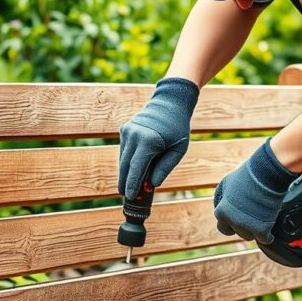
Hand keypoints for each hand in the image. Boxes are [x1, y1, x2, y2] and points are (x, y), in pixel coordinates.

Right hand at [117, 76, 199, 198]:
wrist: (169, 103)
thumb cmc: (177, 128)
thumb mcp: (178, 150)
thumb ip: (164, 168)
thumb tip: (151, 185)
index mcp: (149, 140)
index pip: (137, 168)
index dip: (132, 184)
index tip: (129, 197)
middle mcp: (134, 135)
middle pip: (126, 165)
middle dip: (125, 182)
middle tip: (127, 197)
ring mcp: (127, 131)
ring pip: (123, 159)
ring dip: (125, 174)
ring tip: (128, 188)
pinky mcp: (125, 130)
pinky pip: (124, 151)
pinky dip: (127, 162)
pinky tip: (131, 172)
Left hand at [214, 137, 300, 243]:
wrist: (265, 174)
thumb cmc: (246, 176)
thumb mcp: (226, 184)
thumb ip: (222, 199)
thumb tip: (221, 206)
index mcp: (221, 212)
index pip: (223, 228)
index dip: (231, 225)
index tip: (239, 219)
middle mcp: (232, 221)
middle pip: (238, 232)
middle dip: (245, 226)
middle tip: (253, 217)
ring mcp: (247, 226)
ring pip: (250, 236)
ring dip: (255, 230)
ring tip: (261, 219)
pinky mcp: (262, 229)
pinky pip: (265, 240)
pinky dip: (268, 236)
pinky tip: (269, 230)